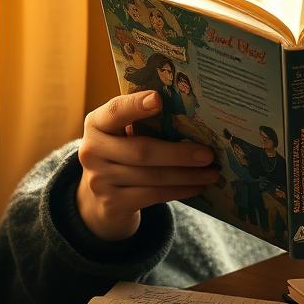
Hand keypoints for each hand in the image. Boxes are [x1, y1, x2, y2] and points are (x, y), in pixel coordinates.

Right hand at [76, 91, 218, 241]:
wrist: (100, 197)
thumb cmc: (122, 153)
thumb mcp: (122, 133)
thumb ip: (143, 122)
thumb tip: (192, 118)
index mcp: (97, 123)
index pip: (116, 111)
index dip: (136, 105)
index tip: (159, 99)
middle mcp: (91, 150)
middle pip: (141, 151)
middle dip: (179, 154)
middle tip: (209, 154)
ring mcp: (99, 180)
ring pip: (152, 177)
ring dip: (186, 175)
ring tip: (211, 172)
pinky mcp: (111, 204)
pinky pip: (152, 196)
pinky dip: (179, 190)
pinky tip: (197, 187)